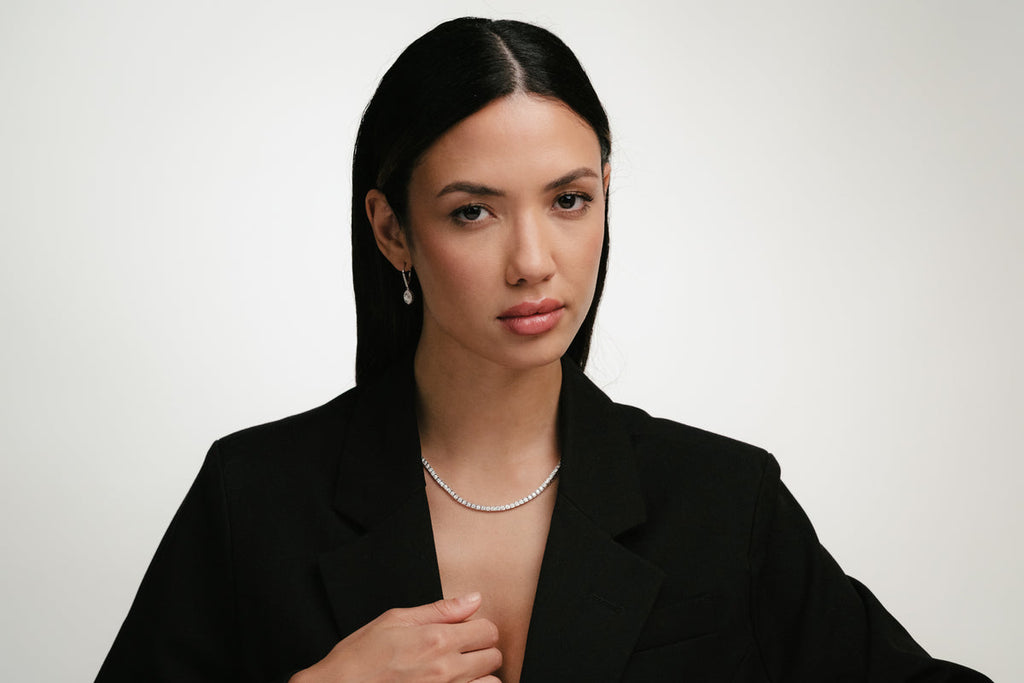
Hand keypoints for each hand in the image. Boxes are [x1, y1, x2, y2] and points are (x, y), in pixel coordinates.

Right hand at [290, 592, 501, 681]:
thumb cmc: (360, 658)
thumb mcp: (395, 621)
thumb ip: (439, 610)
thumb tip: (473, 599)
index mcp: (436, 640)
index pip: (488, 630)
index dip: (479, 628)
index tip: (466, 631)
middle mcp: (446, 670)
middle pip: (494, 657)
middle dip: (481, 650)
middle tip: (461, 651)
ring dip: (480, 676)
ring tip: (460, 672)